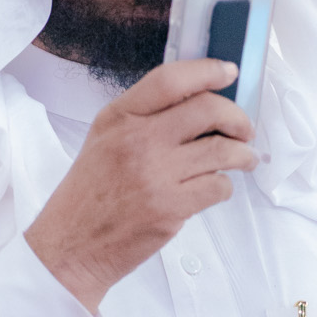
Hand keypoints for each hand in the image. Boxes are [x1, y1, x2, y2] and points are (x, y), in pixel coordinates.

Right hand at [25, 59, 256, 314]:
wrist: (71, 246)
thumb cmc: (89, 195)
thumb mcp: (104, 140)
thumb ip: (143, 119)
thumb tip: (199, 106)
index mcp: (118, 118)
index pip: (170, 80)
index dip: (207, 71)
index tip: (228, 72)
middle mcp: (136, 141)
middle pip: (207, 109)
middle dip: (237, 118)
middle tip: (244, 130)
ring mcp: (154, 175)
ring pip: (222, 150)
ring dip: (242, 154)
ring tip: (245, 159)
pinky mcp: (169, 209)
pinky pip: (217, 187)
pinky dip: (225, 186)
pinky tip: (216, 187)